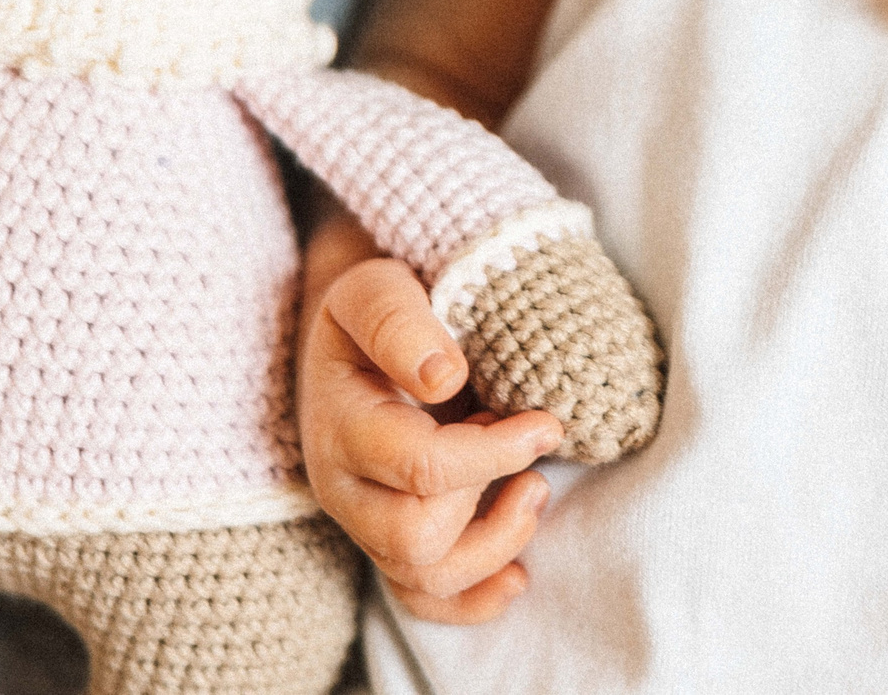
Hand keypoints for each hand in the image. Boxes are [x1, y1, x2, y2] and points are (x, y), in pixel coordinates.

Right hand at [298, 231, 565, 622]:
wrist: (352, 328)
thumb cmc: (373, 305)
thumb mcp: (374, 288)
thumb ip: (400, 324)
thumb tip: (445, 377)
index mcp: (342, 426)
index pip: (419, 469)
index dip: (494, 454)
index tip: (546, 423)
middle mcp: (345, 487)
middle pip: (414, 539)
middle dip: (489, 502)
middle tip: (532, 447)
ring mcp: (364, 520)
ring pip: (422, 579)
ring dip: (494, 547)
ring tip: (534, 491)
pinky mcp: (388, 537)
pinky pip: (420, 599)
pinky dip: (473, 599)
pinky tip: (518, 577)